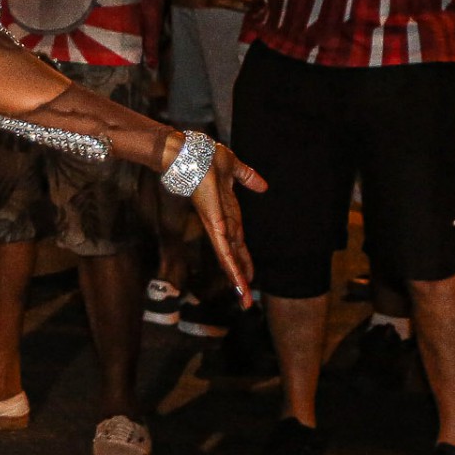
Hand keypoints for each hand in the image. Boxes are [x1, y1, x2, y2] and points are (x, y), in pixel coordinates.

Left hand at [173, 135, 267, 306]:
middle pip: (234, 257)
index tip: (251, 276)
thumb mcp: (234, 169)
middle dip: (241, 278)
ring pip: (228, 259)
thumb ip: (248, 178)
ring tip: (244, 300)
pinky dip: (231, 265)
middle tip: (246, 302)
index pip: (238, 244)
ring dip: (237, 280)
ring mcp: (216, 225)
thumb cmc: (206, 158)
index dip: (245, 261)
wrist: (191, 153)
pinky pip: (224, 248)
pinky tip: (237, 280)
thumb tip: (263, 186)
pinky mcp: (214, 224)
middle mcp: (221, 224)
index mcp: (227, 214)